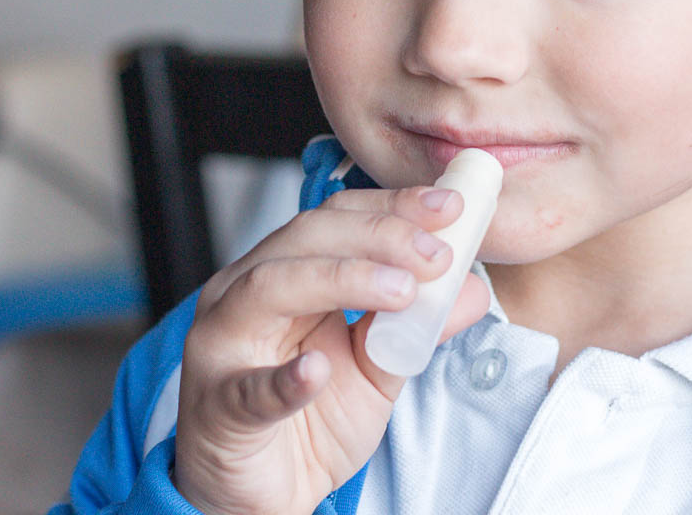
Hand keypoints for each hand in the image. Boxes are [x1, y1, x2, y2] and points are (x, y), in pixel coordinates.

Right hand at [172, 185, 489, 514]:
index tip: (450, 207)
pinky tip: (317, 370)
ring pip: (271, 286)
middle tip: (436, 254)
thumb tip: (472, 289)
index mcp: (285, 269)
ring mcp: (223, 346)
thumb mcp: (379, 364)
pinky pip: (246, 390)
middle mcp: (244, 292)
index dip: (394, 206)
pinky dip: (284, 379)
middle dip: (380, 235)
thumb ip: (419, 325)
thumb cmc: (312, 416)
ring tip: (402, 292)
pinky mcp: (218, 409)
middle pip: (308, 236)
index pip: (338, 215)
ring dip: (344, 279)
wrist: (270, 497)